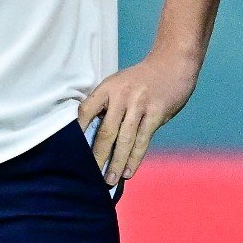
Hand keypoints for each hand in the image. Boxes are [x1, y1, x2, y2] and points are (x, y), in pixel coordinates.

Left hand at [78, 53, 198, 185]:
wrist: (173, 62)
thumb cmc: (142, 78)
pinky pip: (143, 139)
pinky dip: (135, 158)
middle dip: (97, 157)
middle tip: (90, 176)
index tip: (69, 152)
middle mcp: (122, 96)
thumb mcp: (119, 84)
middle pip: (106, 131)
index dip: (77, 133)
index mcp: (107, 88)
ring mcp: (140, 104)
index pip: (86, 112)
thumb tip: (93, 137)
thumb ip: (107, 106)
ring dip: (116, 162)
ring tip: (109, 180)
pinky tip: (128, 171)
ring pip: (125, 139)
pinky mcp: (157, 112)